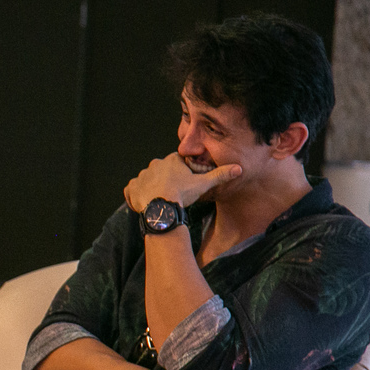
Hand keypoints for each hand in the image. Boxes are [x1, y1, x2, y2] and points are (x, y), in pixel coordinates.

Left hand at [124, 152, 241, 212]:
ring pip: (147, 181)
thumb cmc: (182, 194)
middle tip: (172, 194)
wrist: (161, 208)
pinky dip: (137, 196)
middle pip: (161, 171)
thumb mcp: (203, 184)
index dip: (181, 174)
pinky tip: (146, 204)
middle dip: (166, 181)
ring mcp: (141, 176)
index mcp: (170, 160)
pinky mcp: (131, 188)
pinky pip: (132, 191)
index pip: (176, 163)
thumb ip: (220, 175)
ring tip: (160, 201)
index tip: (184, 185)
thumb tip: (239, 168)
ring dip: (152, 189)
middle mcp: (154, 165)